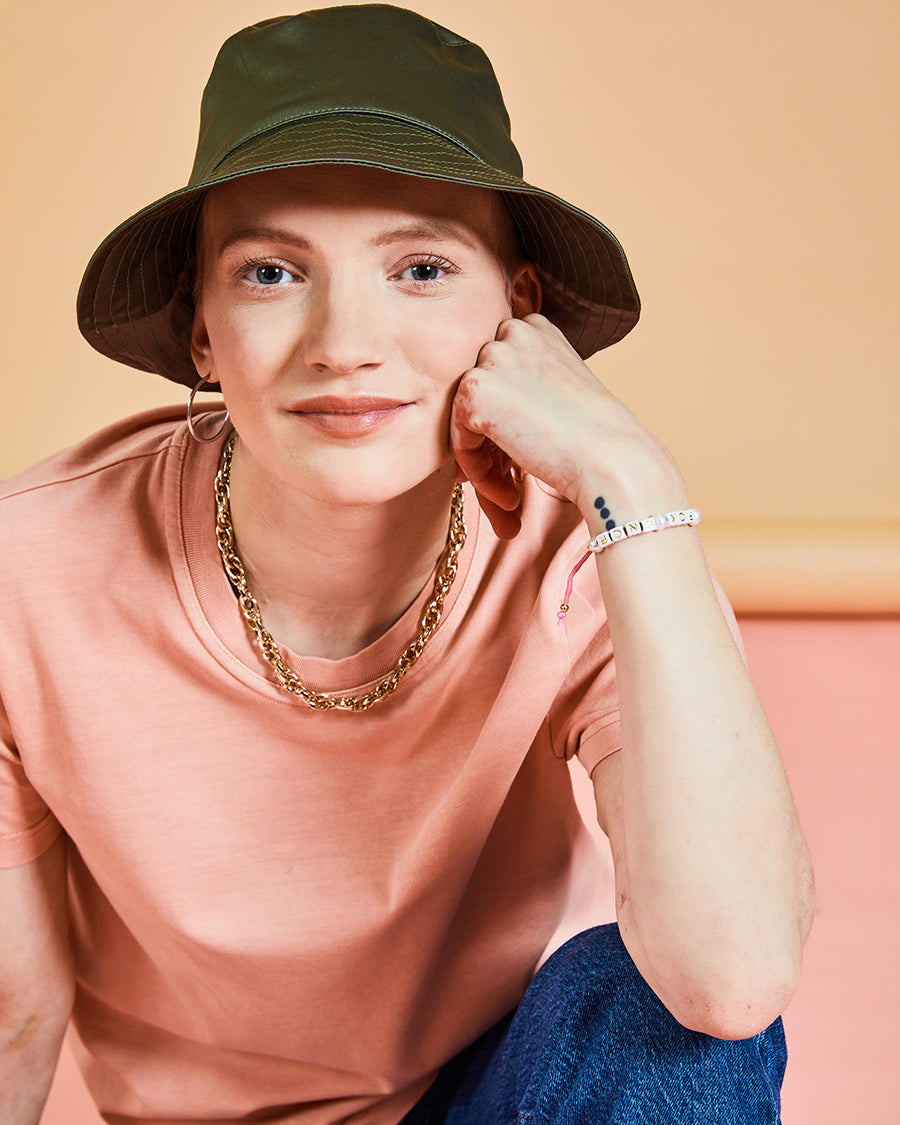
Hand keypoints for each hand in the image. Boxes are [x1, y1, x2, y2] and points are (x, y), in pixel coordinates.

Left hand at [450, 314, 682, 537]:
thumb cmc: (595, 439)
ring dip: (483, 463)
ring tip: (511, 497)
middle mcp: (512, 332)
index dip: (502, 422)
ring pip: (465, 420)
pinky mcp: (475, 390)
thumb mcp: (559, 393)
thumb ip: (523, 388)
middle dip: (489, 445)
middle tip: (509, 485)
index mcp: (536, 328)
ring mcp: (493, 358)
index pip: (496, 376)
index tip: (517, 459)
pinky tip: (509, 495)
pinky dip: (478, 474)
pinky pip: (459, 441)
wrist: (612, 460)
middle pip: (478, 397)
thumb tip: (485, 416)